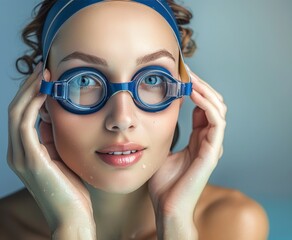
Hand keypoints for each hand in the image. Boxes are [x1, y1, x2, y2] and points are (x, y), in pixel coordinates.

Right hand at [7, 63, 94, 237]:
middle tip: (44, 68)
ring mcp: (21, 156)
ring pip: (17, 113)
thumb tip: (59, 119)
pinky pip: (25, 124)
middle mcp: (18, 153)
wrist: (73, 218)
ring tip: (44, 73)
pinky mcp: (30, 159)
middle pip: (16, 110)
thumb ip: (57, 141)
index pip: (24, 115)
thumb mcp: (64, 159)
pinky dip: (32, 104)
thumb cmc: (73, 190)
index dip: (32, 94)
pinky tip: (46, 91)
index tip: (48, 77)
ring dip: (30, 90)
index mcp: (26, 152)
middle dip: (29, 87)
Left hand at [148, 68, 226, 238]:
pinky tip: (193, 93)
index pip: (203, 107)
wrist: (167, 206)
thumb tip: (163, 107)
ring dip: (205, 90)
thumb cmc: (164, 183)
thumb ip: (167, 128)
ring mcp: (212, 145)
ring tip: (190, 77)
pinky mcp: (212, 151)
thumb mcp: (163, 147)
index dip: (195, 89)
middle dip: (201, 85)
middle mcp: (209, 140)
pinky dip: (207, 104)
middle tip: (186, 70)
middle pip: (214, 104)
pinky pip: (216, 121)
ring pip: (218, 108)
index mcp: (199, 139)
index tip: (181, 74)